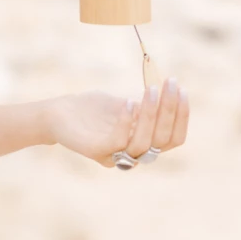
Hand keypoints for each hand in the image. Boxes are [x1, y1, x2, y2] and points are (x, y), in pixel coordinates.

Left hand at [47, 79, 189, 168]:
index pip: (173, 139)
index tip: (182, 89)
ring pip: (144, 142)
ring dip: (152, 114)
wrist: (58, 114)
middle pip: (162, 140)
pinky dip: (127, 122)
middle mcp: (133, 155)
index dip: (182, 117)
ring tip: (152, 89)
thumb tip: (169, 92)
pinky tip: (130, 102)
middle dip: (171, 110)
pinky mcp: (97, 152)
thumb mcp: (125, 104)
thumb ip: (145, 106)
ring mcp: (115, 156)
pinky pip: (118, 141)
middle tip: (171, 83)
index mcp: (143, 144)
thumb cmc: (94, 109)